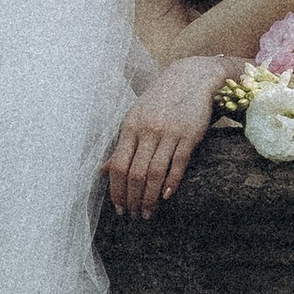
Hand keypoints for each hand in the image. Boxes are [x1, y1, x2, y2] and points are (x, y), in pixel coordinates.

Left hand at [105, 55, 230, 216]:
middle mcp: (147, 130)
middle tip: (134, 216)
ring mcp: (169, 133)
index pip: (117, 165)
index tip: (118, 208)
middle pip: (135, 173)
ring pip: (155, 173)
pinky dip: (171, 183)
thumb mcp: (135, 118)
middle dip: (132, 199)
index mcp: (130, 127)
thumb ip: (121, 145)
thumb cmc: (160, 101)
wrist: (192, 77)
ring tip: (149, 212)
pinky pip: (178, 164)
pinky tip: (166, 197)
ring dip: (150, 198)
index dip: (116, 190)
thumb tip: (101, 171)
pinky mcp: (189, 135)